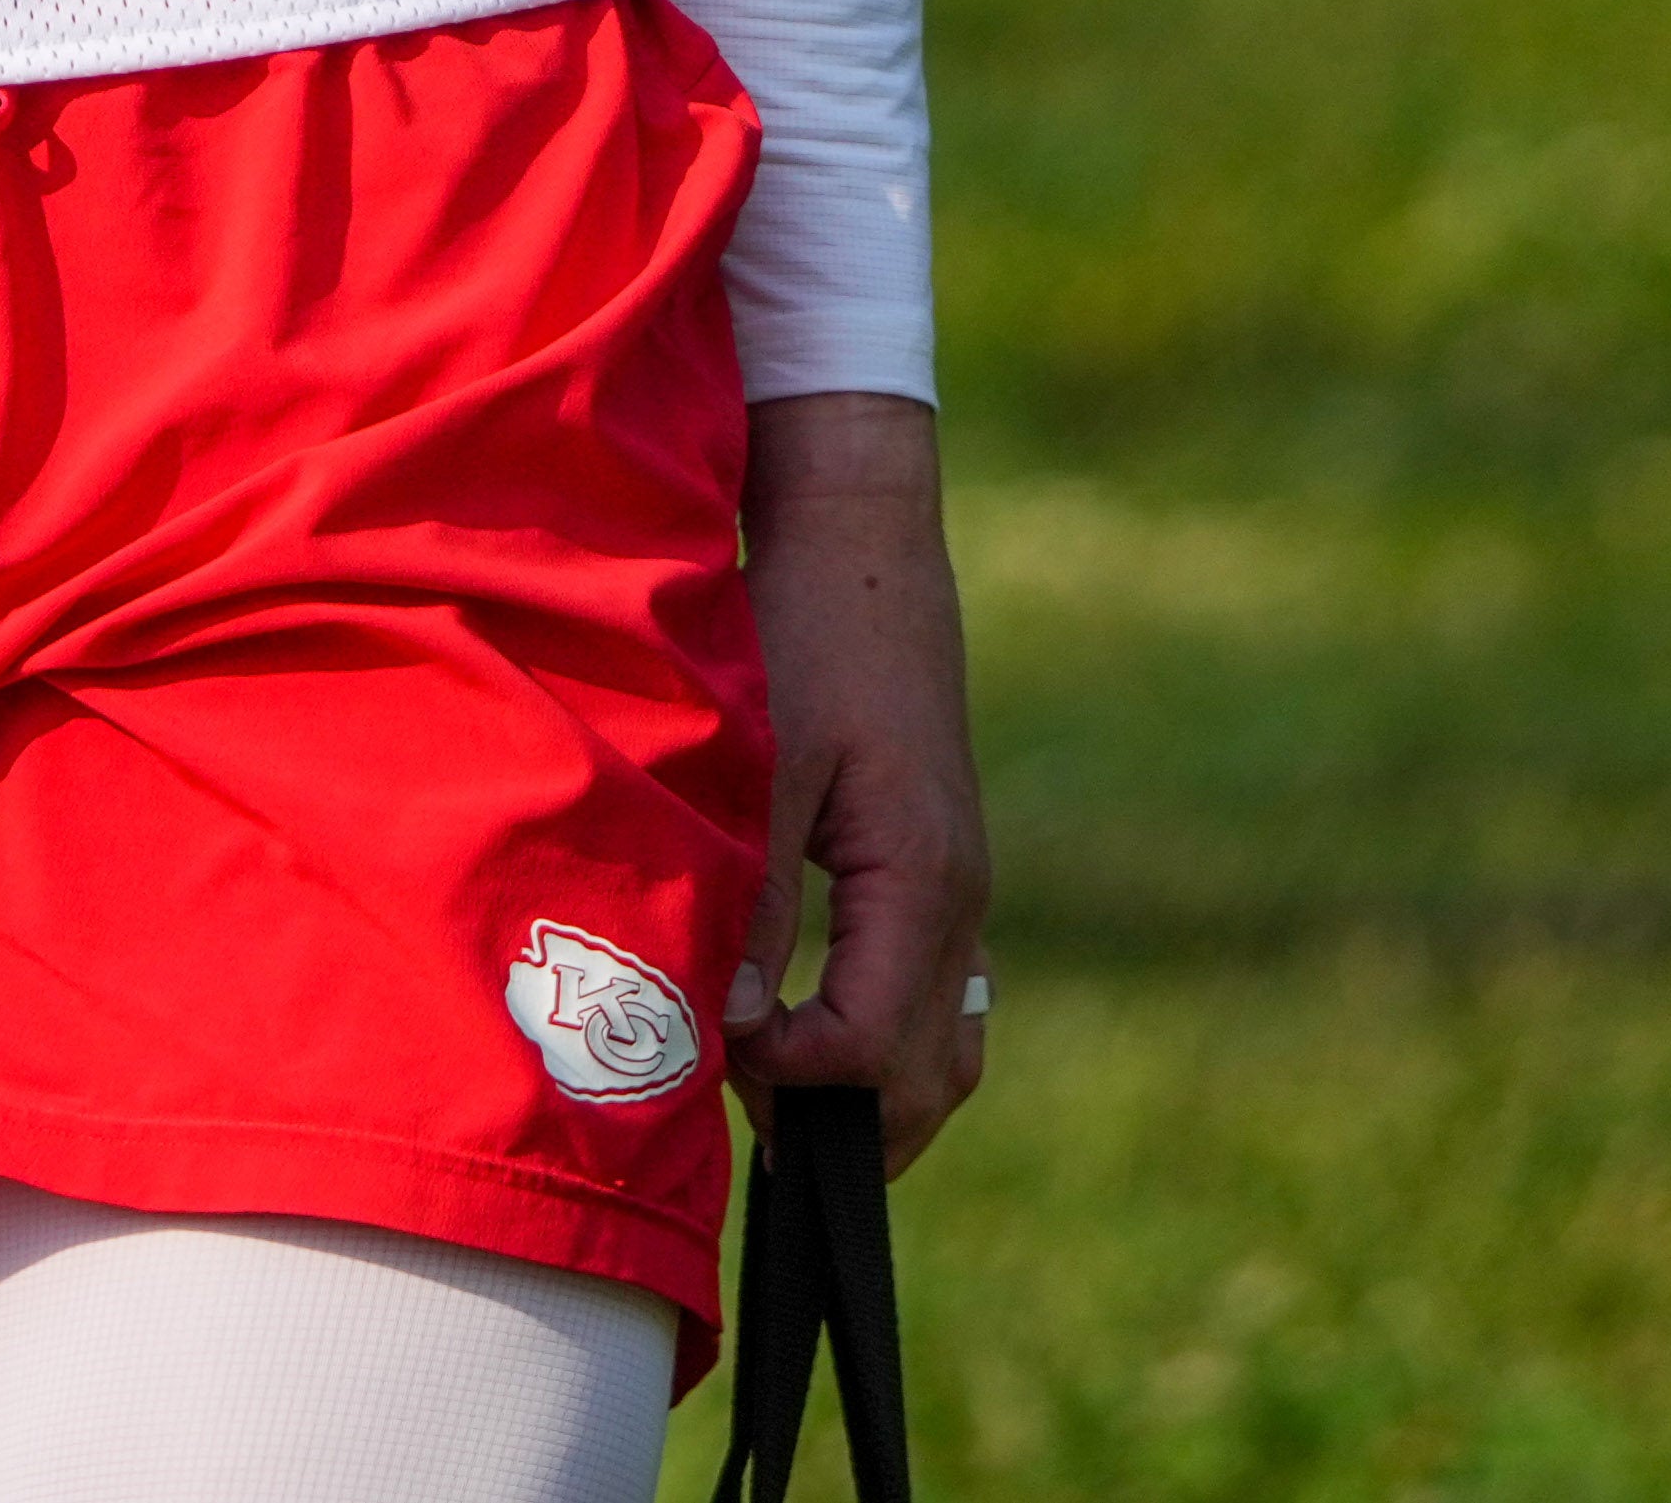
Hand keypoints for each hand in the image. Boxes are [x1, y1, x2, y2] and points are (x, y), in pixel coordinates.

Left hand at [735, 389, 989, 1167]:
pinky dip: (884, 1044)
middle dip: (841, 1124)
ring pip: (947, 1051)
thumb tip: (731, 1025)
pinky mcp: (941, 874)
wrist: (862, 547)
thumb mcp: (764, 762)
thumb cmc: (806, 637)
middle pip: (930, 1081)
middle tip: (742, 1114)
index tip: (708, 1041)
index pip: (870, 1047)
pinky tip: (804, 1033)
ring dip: (869, 1096)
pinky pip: (938, 1000)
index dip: (787, 1074)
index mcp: (921, 880)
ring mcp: (962, 892)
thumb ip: (753, 898)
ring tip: (771, 1097)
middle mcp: (960, 901)